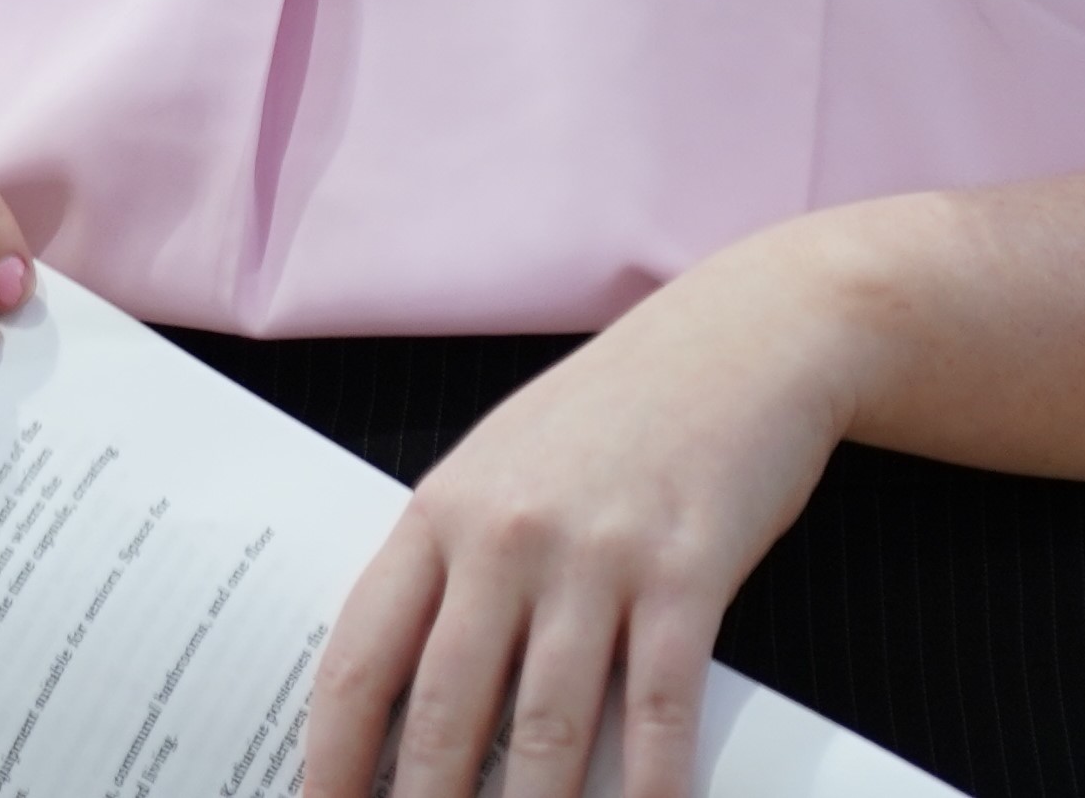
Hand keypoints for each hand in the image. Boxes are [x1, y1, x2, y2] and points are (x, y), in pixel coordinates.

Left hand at [301, 237, 877, 797]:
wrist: (749, 333)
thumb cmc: (622, 408)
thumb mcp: (508, 464)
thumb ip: (456, 566)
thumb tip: (404, 696)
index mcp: (444, 511)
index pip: (362, 660)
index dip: (335, 761)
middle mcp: (508, 534)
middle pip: (445, 712)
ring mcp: (597, 555)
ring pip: (548, 727)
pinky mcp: (687, 571)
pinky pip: (658, 710)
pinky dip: (650, 791)